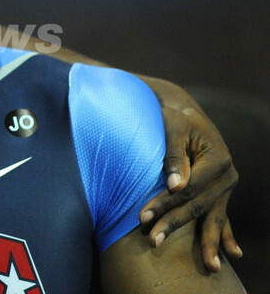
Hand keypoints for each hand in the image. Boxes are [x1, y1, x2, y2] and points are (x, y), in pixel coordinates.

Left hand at [138, 77, 241, 270]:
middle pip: (198, 206)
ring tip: (209, 267)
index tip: (143, 216)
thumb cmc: (173, 116)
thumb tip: (175, 186)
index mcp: (218, 158)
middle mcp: (227, 175)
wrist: (184, 109)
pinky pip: (222, 216)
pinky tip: (233, 255)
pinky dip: (225, 235)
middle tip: (153, 241)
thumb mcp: (172, 128)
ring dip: (207, 242)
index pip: (188, 188)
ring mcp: (225, 186)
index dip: (164, 203)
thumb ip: (174, 156)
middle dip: (174, 223)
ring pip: (212, 216)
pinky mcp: (219, 192)